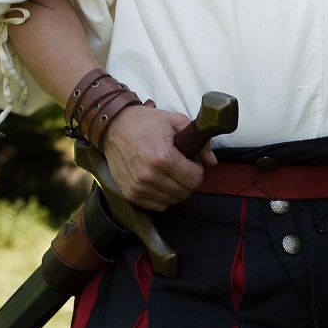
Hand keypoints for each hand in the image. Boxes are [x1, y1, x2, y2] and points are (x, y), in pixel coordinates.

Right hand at [101, 104, 217, 210]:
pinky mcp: (130, 194)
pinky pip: (157, 206)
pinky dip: (163, 197)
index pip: (194, 179)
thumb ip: (199, 141)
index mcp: (162, 158)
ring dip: (176, 189)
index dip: (198, 170)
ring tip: (170, 172)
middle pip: (184, 192)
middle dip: (188, 180)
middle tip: (182, 166)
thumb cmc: (146, 122)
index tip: (192, 161)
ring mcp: (138, 187)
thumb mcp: (176, 122)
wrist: (114, 127)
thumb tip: (212, 162)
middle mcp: (149, 176)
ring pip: (172, 201)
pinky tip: (160, 181)